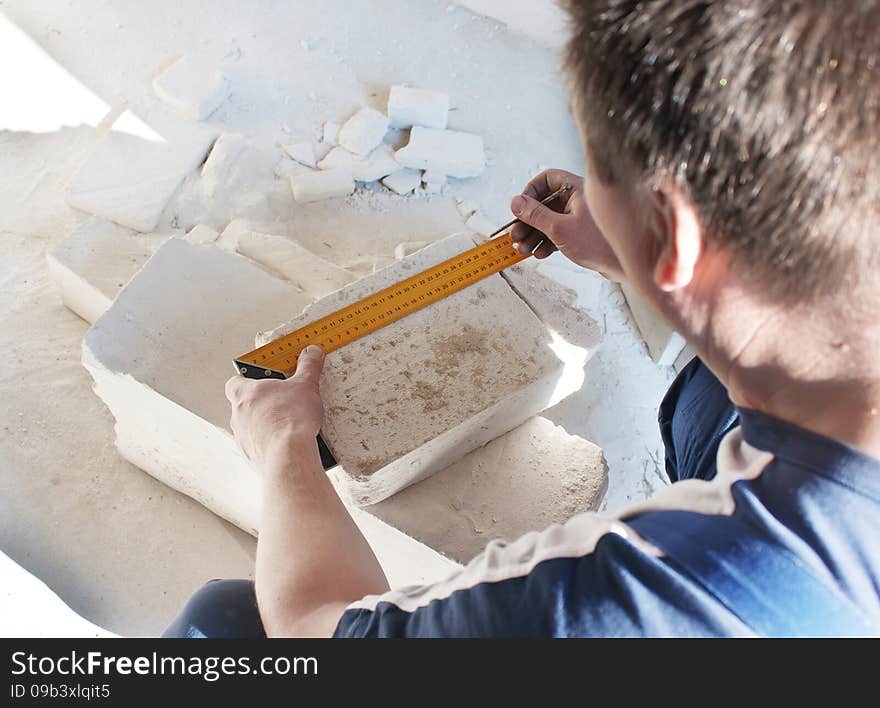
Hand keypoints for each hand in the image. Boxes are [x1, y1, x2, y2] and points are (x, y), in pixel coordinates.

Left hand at [225, 345, 325, 465]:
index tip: (264, 378)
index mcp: (245, 392)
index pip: (236, 380)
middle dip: (261, 403)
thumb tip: (311, 353)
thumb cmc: (290, 420)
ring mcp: (242, 436)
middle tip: (282, 401)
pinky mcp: (250, 455)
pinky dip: (268, 443)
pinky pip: (256, 445)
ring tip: (286, 424)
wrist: (289, 454)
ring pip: (249, 426)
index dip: (249, 378)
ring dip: (264, 424)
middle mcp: (238, 414)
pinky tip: (286, 442)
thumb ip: (308, 366)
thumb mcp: (306, 385)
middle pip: (243, 404)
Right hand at [509, 169, 622, 278]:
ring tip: (523, 249)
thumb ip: (535, 215)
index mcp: (577, 189)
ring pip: (550, 220)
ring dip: (534, 235)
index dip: (531, 192)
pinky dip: (547, 242)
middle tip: (515, 235)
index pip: (547, 179)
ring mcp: (580, 217)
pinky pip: (558, 233)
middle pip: (544, 203)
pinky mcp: (582, 233)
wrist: (624, 265)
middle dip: (528, 221)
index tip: (520, 208)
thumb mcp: (559, 228)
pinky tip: (539, 253)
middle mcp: (578, 200)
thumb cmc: (599, 243)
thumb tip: (515, 202)